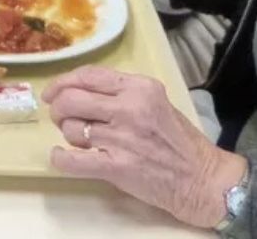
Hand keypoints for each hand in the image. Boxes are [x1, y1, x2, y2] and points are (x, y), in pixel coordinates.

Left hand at [43, 66, 246, 229]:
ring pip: (70, 128)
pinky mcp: (117, 167)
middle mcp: (128, 108)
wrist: (205, 181)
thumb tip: (78, 89)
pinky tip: (61, 157)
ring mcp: (122, 138)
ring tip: (80, 140)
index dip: (62, 82)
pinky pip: (73, 160)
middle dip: (58, 108)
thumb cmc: (179, 140)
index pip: (87, 75)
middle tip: (61, 118)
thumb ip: (121, 92)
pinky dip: (60, 159)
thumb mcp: (155, 101)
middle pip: (71, 99)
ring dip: (67, 134)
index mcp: (138, 87)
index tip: (52, 92)